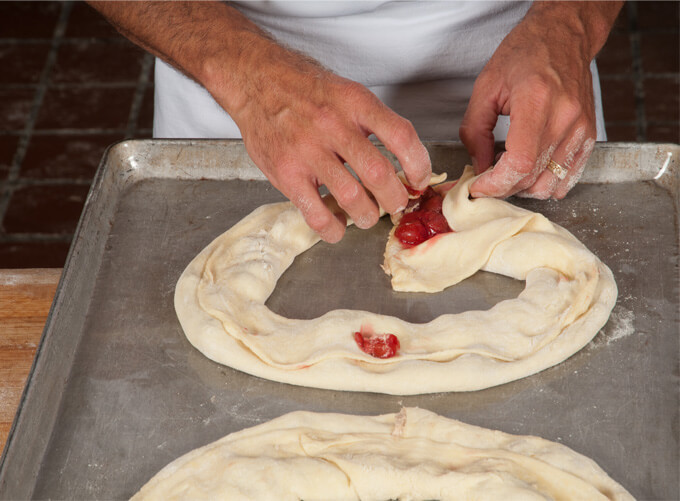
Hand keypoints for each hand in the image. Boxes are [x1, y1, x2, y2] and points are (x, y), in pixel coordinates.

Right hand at [220, 43, 431, 242]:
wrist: (257, 81)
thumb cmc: (306, 90)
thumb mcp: (347, 92)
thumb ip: (374, 123)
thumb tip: (405, 161)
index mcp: (355, 103)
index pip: (401, 137)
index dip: (419, 165)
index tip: (419, 179)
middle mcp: (332, 126)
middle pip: (379, 174)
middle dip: (395, 199)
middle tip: (395, 204)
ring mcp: (307, 152)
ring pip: (351, 199)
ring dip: (367, 215)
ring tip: (367, 215)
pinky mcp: (286, 174)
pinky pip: (316, 214)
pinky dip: (333, 229)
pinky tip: (338, 226)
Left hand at [459, 1, 621, 199]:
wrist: (564, 36)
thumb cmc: (525, 54)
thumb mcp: (486, 87)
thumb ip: (475, 131)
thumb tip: (479, 166)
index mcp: (536, 101)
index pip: (519, 162)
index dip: (495, 183)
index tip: (479, 186)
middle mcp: (564, 117)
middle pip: (533, 177)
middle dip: (503, 187)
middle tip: (486, 178)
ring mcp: (580, 128)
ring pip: (550, 183)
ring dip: (524, 188)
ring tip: (508, 171)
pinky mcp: (589, 135)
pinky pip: (569, 177)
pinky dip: (547, 183)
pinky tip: (531, 171)